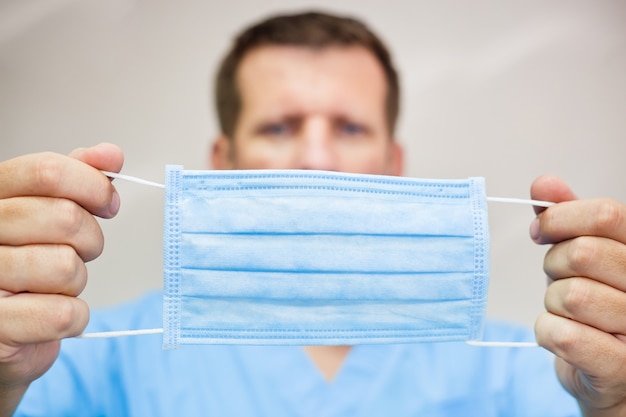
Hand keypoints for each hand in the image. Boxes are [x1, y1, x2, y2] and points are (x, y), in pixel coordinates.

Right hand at [0, 143, 122, 415]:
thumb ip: (74, 178)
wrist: (0, 328)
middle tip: (83, 251)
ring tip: (57, 285)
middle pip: (64, 218)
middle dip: (91, 239)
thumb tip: (110, 154)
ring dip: (77, 281)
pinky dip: (73, 318)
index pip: (47, 171)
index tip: (109, 203)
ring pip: (65, 267)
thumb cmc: (24, 261)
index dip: (93, 185)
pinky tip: (53, 314)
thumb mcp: (43, 210)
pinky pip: (61, 315)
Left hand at [531, 175, 625, 416]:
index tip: (540, 230)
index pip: (606, 214)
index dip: (560, 218)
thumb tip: (544, 184)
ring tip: (569, 313)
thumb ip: (568, 218)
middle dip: (554, 265)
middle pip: (582, 253)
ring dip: (553, 304)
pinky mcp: (622, 370)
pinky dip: (548, 333)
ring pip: (571, 295)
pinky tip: (561, 336)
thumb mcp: (585, 257)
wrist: (610, 376)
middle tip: (558, 278)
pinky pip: (565, 336)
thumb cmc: (597, 309)